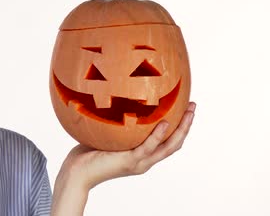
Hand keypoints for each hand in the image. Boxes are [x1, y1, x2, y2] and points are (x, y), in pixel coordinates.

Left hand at [51, 102, 195, 215]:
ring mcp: (139, 162)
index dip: (179, 126)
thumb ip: (117, 122)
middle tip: (194, 107)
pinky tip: (164, 122)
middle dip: (187, 125)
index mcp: (142, 155)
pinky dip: (158, 135)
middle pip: (174, 144)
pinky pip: (148, 147)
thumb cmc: (87, 152)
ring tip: (188, 112)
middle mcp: (144, 160)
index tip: (186, 108)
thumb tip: (116, 97)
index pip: (167, 142)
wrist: (77, 172)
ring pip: (168, 146)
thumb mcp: (107, 133)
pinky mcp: (129, 161)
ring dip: (181, 129)